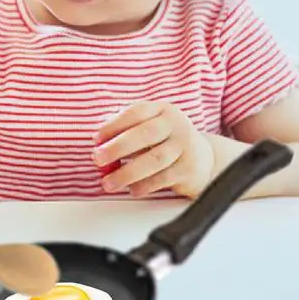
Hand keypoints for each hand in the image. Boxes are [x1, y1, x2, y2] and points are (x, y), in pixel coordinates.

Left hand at [93, 101, 214, 197]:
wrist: (202, 159)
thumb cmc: (165, 141)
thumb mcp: (149, 128)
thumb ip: (125, 132)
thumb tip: (99, 143)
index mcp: (162, 110)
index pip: (136, 112)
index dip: (114, 125)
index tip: (96, 139)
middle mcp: (176, 125)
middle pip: (145, 134)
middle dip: (118, 147)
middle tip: (98, 159)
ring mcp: (184, 147)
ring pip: (154, 159)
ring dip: (127, 172)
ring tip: (109, 182)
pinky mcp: (188, 168)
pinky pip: (163, 178)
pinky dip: (144, 185)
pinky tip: (132, 189)